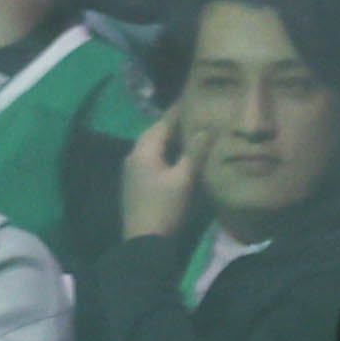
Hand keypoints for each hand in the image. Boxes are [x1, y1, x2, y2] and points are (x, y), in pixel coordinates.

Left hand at [114, 109, 198, 240]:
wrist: (144, 244)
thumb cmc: (165, 208)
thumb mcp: (184, 179)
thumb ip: (195, 152)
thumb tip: (207, 128)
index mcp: (144, 150)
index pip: (163, 122)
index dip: (178, 110)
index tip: (192, 96)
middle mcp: (134, 155)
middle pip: (155, 132)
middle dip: (173, 123)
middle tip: (193, 114)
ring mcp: (132, 170)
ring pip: (152, 146)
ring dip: (169, 138)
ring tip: (189, 132)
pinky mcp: (135, 184)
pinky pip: (151, 159)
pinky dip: (165, 153)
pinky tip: (178, 157)